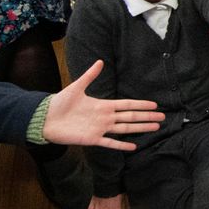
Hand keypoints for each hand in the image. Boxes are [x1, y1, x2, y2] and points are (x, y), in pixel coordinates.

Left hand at [42, 60, 165, 149]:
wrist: (46, 119)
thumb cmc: (60, 102)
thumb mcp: (76, 87)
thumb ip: (90, 75)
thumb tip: (100, 61)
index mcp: (103, 105)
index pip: (127, 104)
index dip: (141, 104)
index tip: (154, 105)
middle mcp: (105, 117)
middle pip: (131, 117)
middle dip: (147, 117)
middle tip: (162, 118)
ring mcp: (100, 129)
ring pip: (125, 129)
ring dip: (140, 129)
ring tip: (155, 128)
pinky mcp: (93, 139)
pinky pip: (110, 143)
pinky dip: (122, 145)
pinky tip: (133, 147)